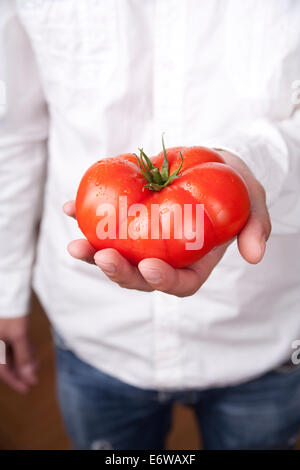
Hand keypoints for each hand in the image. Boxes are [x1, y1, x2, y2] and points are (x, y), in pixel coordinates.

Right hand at [0, 316, 37, 392]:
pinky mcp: (2, 329)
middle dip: (21, 369)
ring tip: (36, 361)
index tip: (29, 388)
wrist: (7, 288)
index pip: (3, 371)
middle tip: (35, 375)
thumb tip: (30, 377)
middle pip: (5, 363)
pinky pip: (10, 344)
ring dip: (22, 359)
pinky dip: (20, 348)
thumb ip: (24, 357)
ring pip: (8, 353)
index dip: (16, 381)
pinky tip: (30, 347)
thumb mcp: (18, 334)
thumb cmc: (9, 311)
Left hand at [64, 150, 270, 296]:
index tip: (151, 266)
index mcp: (194, 261)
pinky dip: (85, 218)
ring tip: (76, 246)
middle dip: (119, 273)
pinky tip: (70, 208)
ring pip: (117, 256)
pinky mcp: (127, 219)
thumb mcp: (252, 201)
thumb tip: (255, 256)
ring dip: (93, 254)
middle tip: (102, 256)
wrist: (210, 164)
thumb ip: (256, 226)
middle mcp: (165, 256)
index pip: (179, 282)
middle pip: (140, 276)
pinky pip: (104, 224)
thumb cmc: (232, 186)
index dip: (164, 281)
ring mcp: (143, 240)